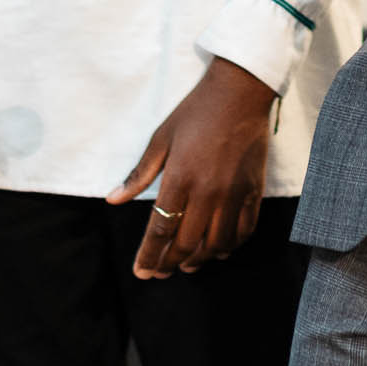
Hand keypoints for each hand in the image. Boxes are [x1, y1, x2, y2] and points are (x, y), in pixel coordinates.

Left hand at [106, 57, 275, 278]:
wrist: (239, 93)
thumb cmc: (196, 112)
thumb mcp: (161, 138)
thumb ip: (140, 173)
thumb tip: (114, 199)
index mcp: (180, 178)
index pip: (161, 230)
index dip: (149, 256)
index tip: (141, 271)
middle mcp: (208, 192)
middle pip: (187, 243)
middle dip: (169, 263)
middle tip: (159, 272)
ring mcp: (233, 193)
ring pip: (216, 243)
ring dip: (199, 260)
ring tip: (186, 265)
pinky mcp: (253, 190)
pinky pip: (244, 230)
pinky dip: (230, 246)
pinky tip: (219, 250)